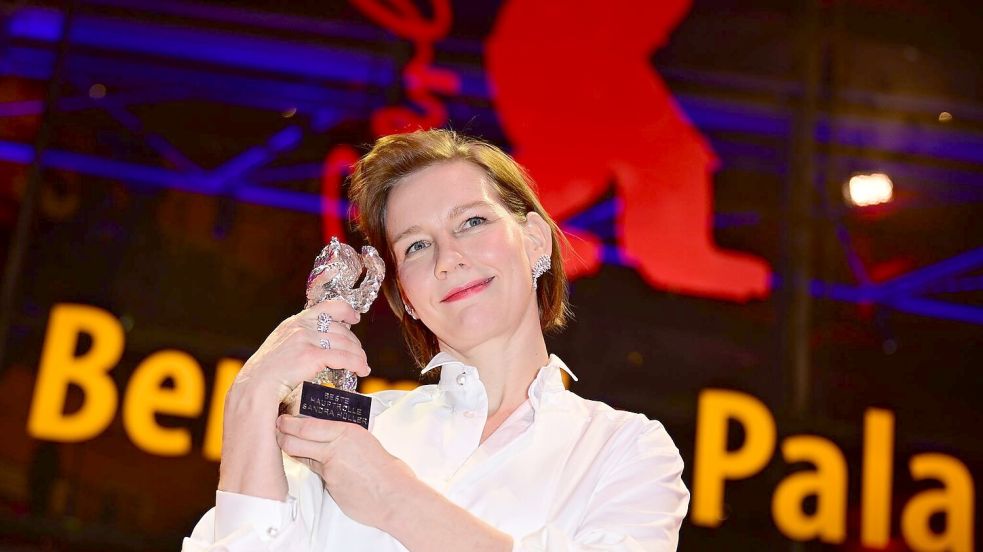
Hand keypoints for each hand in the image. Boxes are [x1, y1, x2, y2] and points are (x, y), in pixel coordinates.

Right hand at [229, 300, 370, 404]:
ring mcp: (305, 339)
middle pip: (340, 329)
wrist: (253, 387)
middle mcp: (300, 326)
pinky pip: (343, 358)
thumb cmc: (267, 374)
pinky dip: (356, 364)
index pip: (326, 307)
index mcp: (294, 322)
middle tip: (360, 356)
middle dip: (355, 343)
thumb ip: (300, 342)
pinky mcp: (310, 355)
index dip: (345, 311)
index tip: (355, 318)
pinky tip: (361, 370)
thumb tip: (320, 345)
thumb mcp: (283, 348)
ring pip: (345, 343)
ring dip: (359, 355)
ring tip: (363, 366)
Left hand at [275, 414, 418, 528]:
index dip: (290, 423)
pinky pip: (316, 474)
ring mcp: (331, 468)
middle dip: (282, 436)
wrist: (394, 495)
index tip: (283, 420)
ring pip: (302, 457)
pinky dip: (316, 470)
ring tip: (293, 447)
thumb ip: (346, 437)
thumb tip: (333, 435)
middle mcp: (336, 447)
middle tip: (278, 433)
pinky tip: (322, 470)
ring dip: (296, 452)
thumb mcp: (366, 441)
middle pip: (295, 440)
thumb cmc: (387, 469)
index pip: (307, 424)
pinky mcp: (329, 485)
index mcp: (347, 430)